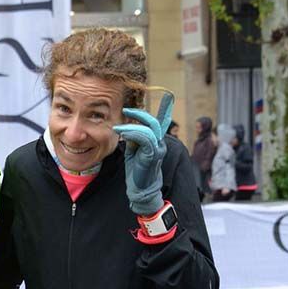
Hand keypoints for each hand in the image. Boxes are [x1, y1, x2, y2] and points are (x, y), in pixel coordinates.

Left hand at [112, 92, 172, 215]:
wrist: (141, 191)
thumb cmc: (137, 172)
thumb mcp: (134, 151)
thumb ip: (134, 139)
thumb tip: (128, 128)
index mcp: (156, 141)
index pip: (162, 123)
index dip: (166, 110)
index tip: (170, 97)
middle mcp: (160, 143)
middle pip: (154, 122)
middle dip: (140, 114)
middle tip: (126, 110)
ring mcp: (158, 149)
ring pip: (149, 128)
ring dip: (132, 125)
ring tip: (118, 128)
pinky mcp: (152, 155)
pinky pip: (144, 138)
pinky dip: (133, 133)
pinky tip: (122, 133)